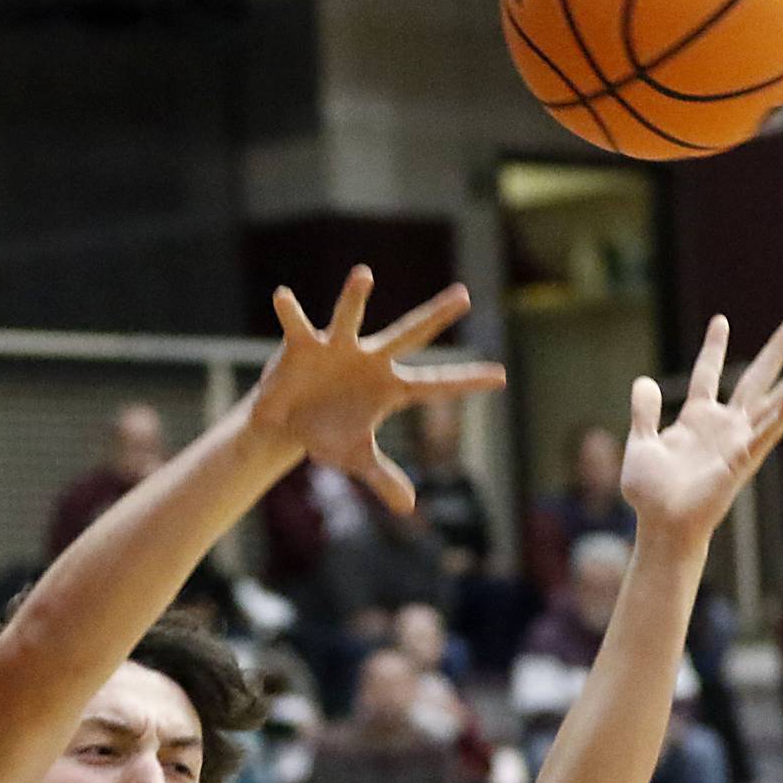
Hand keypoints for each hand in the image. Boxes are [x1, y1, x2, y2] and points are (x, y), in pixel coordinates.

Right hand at [250, 266, 505, 513]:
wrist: (286, 423)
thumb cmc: (328, 434)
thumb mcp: (356, 458)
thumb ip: (384, 478)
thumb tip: (409, 508)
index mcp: (389, 387)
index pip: (434, 385)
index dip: (466, 383)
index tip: (501, 377)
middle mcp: (370, 359)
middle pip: (409, 334)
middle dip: (435, 317)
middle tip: (465, 296)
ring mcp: (338, 347)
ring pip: (350, 319)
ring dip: (355, 298)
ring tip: (363, 274)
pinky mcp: (304, 345)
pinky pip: (297, 325)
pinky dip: (289, 311)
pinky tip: (281, 296)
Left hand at [621, 317, 782, 553]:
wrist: (661, 524)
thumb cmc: (650, 493)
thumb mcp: (641, 444)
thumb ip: (644, 412)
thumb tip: (644, 380)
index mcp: (696, 419)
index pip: (708, 373)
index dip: (714, 347)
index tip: (721, 320)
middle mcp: (722, 427)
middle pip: (753, 380)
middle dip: (773, 353)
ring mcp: (736, 442)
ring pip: (771, 403)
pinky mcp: (742, 460)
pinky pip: (764, 434)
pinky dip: (779, 416)